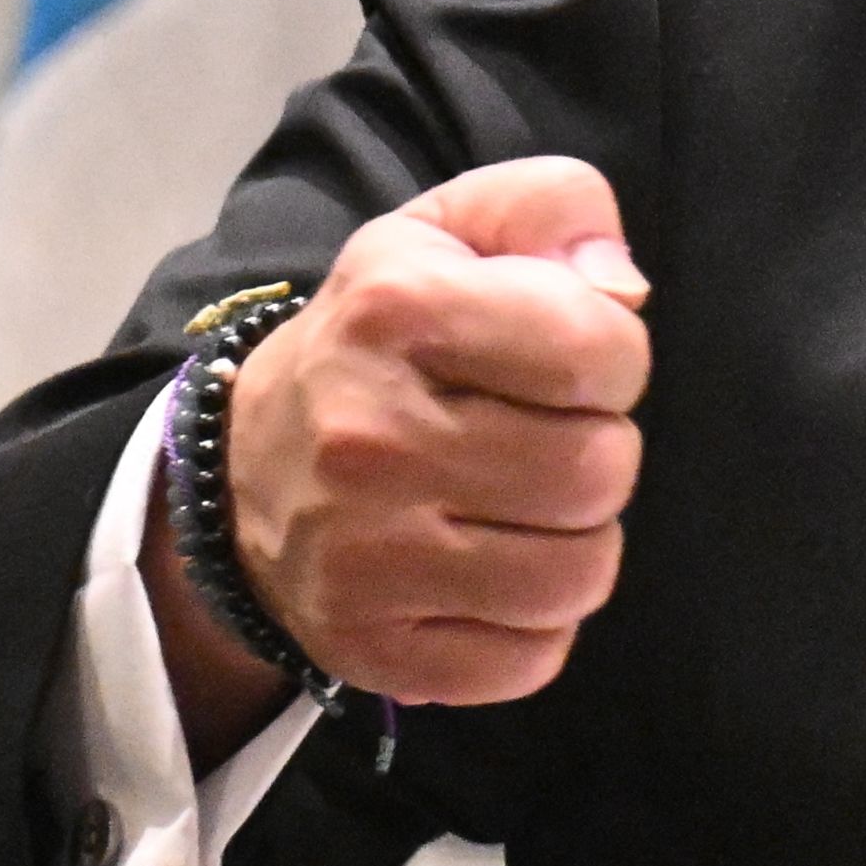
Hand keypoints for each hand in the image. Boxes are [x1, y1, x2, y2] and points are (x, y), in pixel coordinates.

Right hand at [155, 158, 652, 730]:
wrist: (242, 470)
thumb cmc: (382, 340)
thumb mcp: (452, 231)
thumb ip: (556, 207)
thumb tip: (623, 288)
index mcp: (398, 311)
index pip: (599, 350)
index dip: (613, 354)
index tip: (568, 360)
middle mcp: (371, 436)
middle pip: (600, 470)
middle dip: (597, 447)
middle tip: (541, 436)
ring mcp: (365, 556)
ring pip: (580, 573)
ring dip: (576, 538)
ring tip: (523, 505)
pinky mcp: (372, 650)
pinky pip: (533, 659)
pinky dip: (535, 622)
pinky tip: (491, 572)